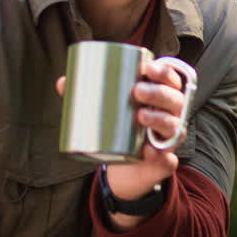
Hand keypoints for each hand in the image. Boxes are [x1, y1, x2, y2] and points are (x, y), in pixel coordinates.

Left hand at [55, 57, 190, 227]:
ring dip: (161, 120)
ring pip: (173, 127)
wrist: (126, 169)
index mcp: (161, 99)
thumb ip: (87, 97)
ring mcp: (168, 140)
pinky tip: (153, 154)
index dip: (164, 72)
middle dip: (159, 93)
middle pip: (174, 100)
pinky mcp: (163, 163)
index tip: (147, 67)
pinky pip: (169, 161)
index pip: (170, 81)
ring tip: (140, 116)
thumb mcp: (108, 112)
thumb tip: (63, 82)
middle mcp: (170, 117)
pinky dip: (164, 159)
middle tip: (136, 91)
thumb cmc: (120, 131)